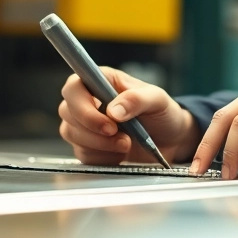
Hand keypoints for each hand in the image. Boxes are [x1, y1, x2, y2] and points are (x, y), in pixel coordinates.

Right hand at [58, 67, 200, 164]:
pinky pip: (82, 154)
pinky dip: (102, 157)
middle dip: (93, 129)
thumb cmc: (162, 113)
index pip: (73, 86)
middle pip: (67, 111)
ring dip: (100, 145)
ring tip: (127, 144)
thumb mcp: (158, 100)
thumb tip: (113, 110)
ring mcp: (84, 124)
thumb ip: (137, 99)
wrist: (170, 140)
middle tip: (123, 137)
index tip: (108, 121)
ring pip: (71, 134)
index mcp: (101, 81)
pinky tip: (120, 154)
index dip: (82, 104)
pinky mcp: (87, 146)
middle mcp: (87, 100)